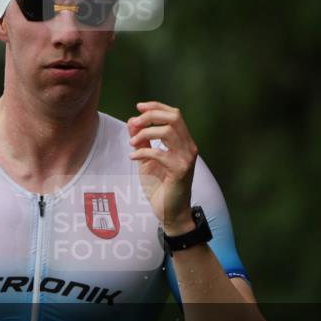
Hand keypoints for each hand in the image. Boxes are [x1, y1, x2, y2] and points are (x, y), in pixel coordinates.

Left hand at [127, 101, 197, 235]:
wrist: (171, 213)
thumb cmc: (160, 187)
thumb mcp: (147, 160)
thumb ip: (142, 141)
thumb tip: (132, 121)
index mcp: (184, 142)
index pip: (174, 114)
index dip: (156, 106)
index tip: (139, 107)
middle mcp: (189, 147)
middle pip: (173, 117)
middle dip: (151, 116)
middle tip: (134, 123)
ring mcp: (186, 159)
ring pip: (168, 131)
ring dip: (145, 133)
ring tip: (132, 143)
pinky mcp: (179, 171)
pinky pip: (159, 153)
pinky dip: (142, 152)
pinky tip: (132, 157)